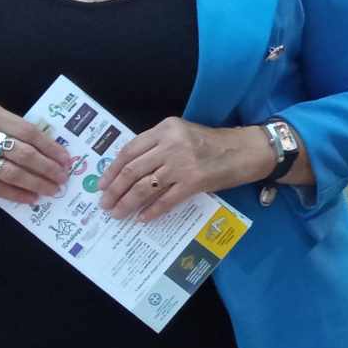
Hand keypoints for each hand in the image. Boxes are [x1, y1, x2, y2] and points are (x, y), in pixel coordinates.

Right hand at [0, 102, 72, 205]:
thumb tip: (52, 149)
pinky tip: (31, 198)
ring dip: (35, 183)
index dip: (49, 146)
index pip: (28, 131)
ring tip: (52, 190)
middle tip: (62, 177)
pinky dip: (16, 194)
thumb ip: (17, 127)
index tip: (65, 159)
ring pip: (10, 173)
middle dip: (46, 167)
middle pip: (21, 153)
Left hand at [98, 118, 271, 221]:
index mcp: (166, 128)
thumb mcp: (182, 134)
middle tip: (105, 204)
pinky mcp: (194, 182)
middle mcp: (171, 144)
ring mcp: (182, 164)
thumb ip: (157, 146)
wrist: (245, 151)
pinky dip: (152, 211)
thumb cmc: (213, 143)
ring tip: (118, 214)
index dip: (112, 170)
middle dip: (115, 191)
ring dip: (128, 203)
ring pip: (144, 187)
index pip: (129, 150)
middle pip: (133, 171)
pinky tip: (143, 218)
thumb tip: (128, 172)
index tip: (102, 185)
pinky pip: (165, 200)